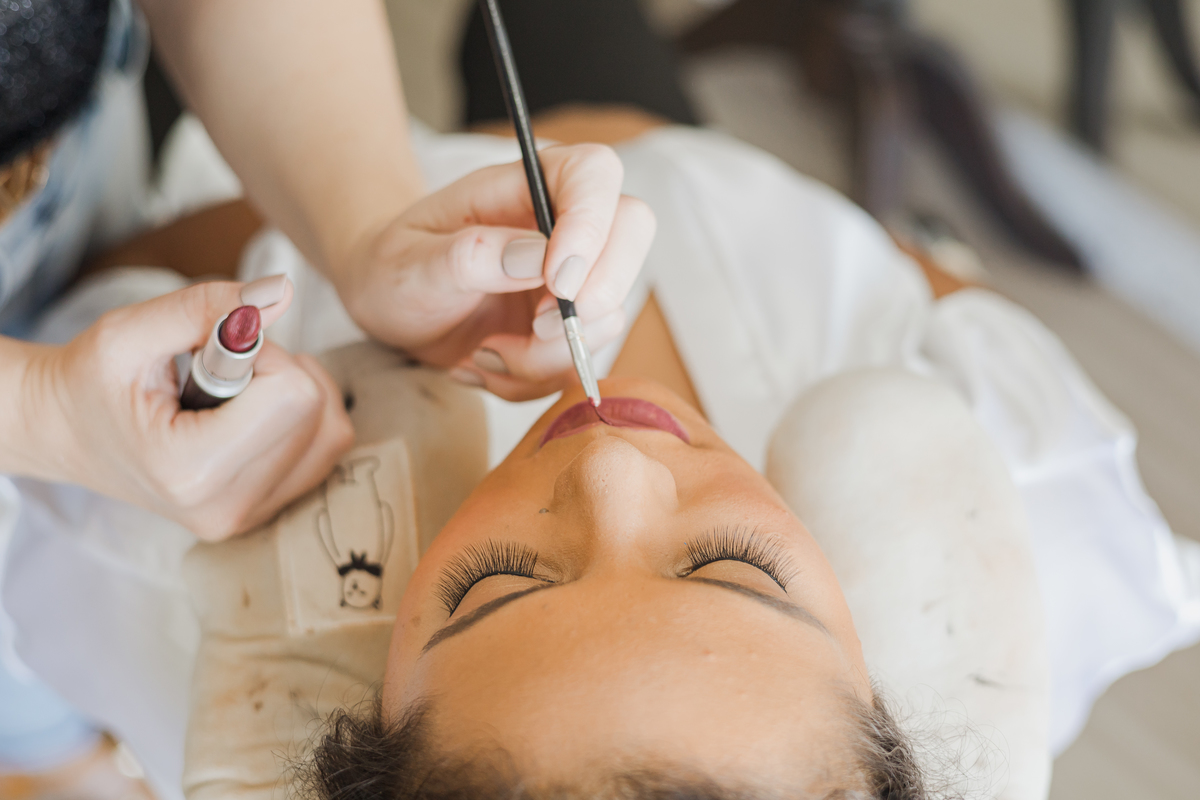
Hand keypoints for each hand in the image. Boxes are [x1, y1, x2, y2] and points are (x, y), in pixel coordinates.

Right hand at [22, 281, 353, 540]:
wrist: (66, 436)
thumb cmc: (91, 381)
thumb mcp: (128, 330)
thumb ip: (207, 306)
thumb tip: (282, 290)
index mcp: (191, 469)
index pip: (293, 394)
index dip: (265, 354)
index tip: (218, 352)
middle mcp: (227, 506)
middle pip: (316, 411)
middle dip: (278, 372)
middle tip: (218, 372)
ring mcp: (249, 517)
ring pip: (331, 431)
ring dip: (294, 394)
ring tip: (234, 393)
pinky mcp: (265, 513)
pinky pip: (325, 450)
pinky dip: (302, 419)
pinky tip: (252, 412)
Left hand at [334, 143, 655, 400]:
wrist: (390, 307)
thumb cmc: (395, 266)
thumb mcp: (411, 263)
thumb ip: (468, 256)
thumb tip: (535, 257)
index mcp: (529, 184)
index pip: (595, 174)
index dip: (592, 224)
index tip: (556, 279)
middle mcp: (564, 225)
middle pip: (632, 234)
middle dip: (595, 295)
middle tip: (536, 328)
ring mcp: (574, 277)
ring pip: (610, 312)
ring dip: (551, 352)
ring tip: (484, 351)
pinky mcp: (568, 327)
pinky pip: (581, 359)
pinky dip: (534, 377)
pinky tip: (486, 363)